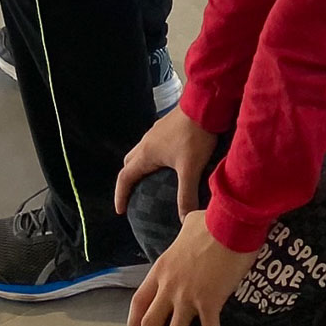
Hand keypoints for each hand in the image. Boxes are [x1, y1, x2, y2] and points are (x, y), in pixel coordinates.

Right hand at [115, 104, 218, 221]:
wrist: (204, 105)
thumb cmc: (194, 136)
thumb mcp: (190, 169)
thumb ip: (186, 195)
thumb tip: (184, 220)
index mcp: (146, 153)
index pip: (125, 177)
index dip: (120, 195)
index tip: (120, 211)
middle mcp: (147, 142)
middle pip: (129, 164)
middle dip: (129, 181)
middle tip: (134, 197)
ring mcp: (156, 133)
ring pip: (141, 153)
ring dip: (141, 168)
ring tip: (151, 183)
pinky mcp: (166, 127)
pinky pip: (153, 146)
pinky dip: (153, 159)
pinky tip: (170, 164)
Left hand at [128, 210, 254, 325]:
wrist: (230, 221)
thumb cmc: (212, 220)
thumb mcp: (189, 224)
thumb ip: (184, 232)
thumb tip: (189, 226)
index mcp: (161, 269)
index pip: (139, 300)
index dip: (134, 321)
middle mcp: (169, 287)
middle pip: (150, 325)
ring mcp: (187, 296)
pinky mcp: (209, 302)